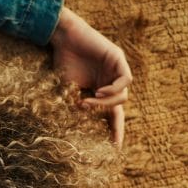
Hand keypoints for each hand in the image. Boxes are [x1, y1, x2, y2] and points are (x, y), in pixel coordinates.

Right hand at [50, 7, 132, 145]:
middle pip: (119, 108)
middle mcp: (111, 82)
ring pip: (123, 96)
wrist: (63, 38)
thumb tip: (80, 127)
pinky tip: (99, 92)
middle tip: (103, 134)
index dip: (113, 131)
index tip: (112, 149)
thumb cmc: (62, 62)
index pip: (111, 114)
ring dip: (106, 103)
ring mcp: (116, 70)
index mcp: (100, 91)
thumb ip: (77, 106)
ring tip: (88, 102)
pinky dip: (114, 90)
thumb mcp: (67, 91)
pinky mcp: (118, 59)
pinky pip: (125, 81)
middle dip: (114, 124)